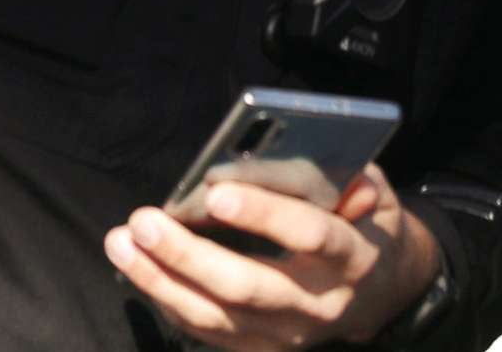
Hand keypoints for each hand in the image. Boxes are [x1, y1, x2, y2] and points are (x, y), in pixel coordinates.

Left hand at [105, 163, 441, 349]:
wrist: (380, 291)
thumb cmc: (367, 224)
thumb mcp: (374, 192)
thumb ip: (348, 178)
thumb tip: (306, 167)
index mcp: (354, 256)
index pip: (311, 235)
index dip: (265, 214)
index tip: (216, 191)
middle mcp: (321, 304)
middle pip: (248, 286)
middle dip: (189, 255)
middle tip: (143, 221)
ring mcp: (288, 335)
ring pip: (215, 316)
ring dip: (161, 280)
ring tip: (121, 243)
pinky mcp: (263, 349)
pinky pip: (206, 332)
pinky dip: (169, 300)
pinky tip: (139, 269)